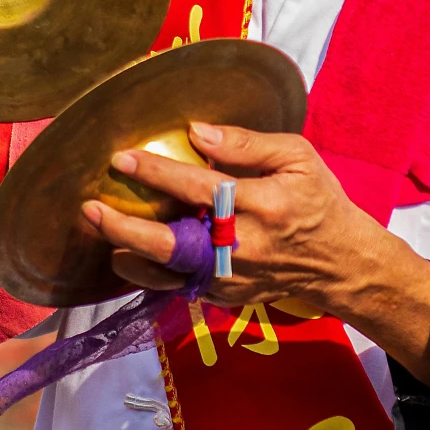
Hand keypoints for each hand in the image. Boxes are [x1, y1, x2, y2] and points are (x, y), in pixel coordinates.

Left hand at [82, 121, 429, 380]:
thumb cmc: (318, 201)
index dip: (158, 174)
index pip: (201, 188)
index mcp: (265, 205)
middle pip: (175, 243)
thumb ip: (246, 144)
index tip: (120, 159)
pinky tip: (128, 255)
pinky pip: (179, 288)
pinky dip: (150, 274)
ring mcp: (234, 279)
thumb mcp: (297, 158)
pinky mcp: (227, 297)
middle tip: (90, 209)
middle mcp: (246, 247)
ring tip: (101, 235)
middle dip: (126, 228)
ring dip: (130, 256)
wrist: (340, 263)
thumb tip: (196, 132)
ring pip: (169, 274)